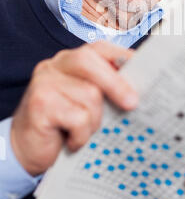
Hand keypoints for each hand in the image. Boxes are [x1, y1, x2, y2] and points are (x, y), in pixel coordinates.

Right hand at [11, 41, 137, 175]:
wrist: (26, 150)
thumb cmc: (63, 125)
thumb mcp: (86, 103)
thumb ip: (106, 90)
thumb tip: (141, 91)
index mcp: (71, 61)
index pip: (99, 48)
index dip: (123, 57)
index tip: (145, 71)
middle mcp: (56, 65)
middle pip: (90, 61)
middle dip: (116, 83)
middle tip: (133, 104)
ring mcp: (45, 82)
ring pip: (89, 94)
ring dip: (95, 121)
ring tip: (85, 132)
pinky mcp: (40, 103)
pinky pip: (77, 117)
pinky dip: (81, 135)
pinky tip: (72, 141)